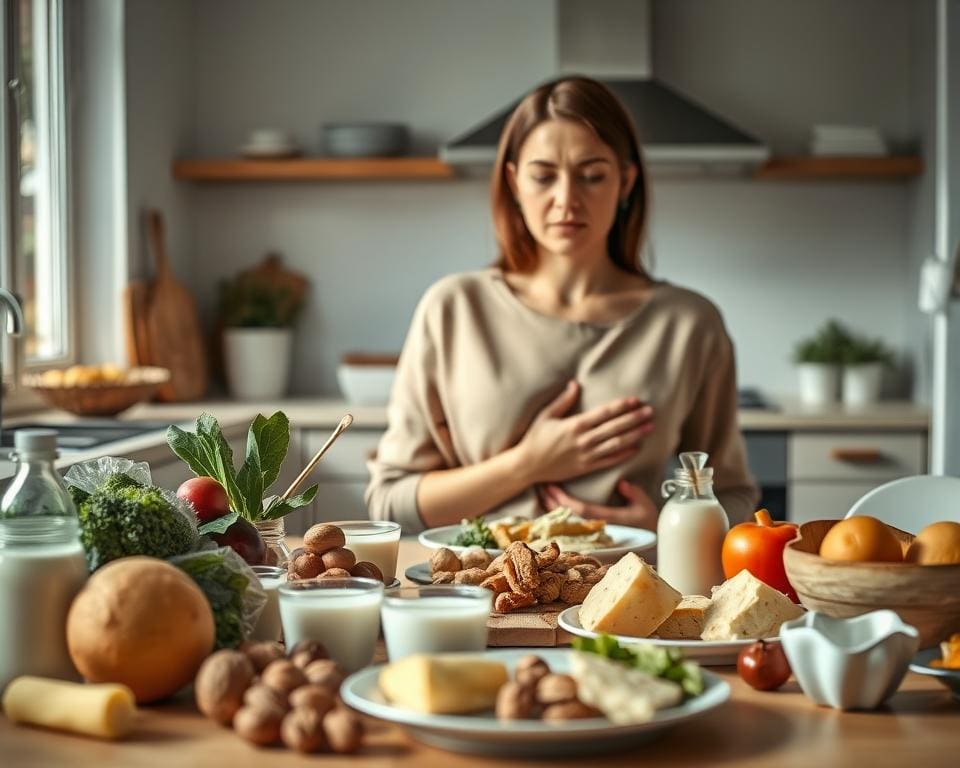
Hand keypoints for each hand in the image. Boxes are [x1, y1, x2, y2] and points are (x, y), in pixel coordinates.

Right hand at [515, 381, 653, 484]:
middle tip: (650, 412)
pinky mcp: (586, 467)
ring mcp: (586, 455)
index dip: (621, 406)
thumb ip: (563, 400)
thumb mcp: (546, 415)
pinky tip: (636, 447)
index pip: (604, 413)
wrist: (528, 465)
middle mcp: (583, 440)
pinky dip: (624, 454)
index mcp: (574, 425)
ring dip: (635, 435)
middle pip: (615, 428)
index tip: (635, 400)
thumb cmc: (535, 438)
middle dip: (634, 419)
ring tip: (649, 427)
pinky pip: (610, 460)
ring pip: (616, 444)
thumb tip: (575, 384)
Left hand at [540, 479, 657, 529]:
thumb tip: (622, 484)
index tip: (550, 486)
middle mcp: (599, 527)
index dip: (563, 499)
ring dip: (554, 506)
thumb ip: (634, 494)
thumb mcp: (646, 506)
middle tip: (540, 485)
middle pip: (569, 515)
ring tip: (542, 493)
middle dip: (552, 501)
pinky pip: (574, 522)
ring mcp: (597, 530)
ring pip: (569, 519)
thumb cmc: (651, 523)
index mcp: (609, 520)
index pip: (580, 510)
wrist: (655, 543)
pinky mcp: (596, 531)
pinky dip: (562, 513)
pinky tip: (552, 505)